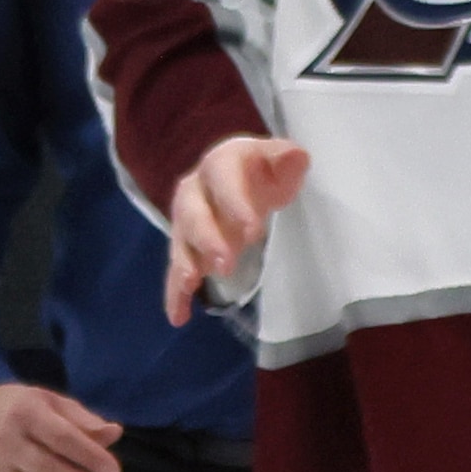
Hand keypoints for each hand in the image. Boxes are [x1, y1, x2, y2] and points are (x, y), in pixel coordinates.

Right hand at [163, 131, 308, 325]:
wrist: (238, 176)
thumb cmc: (261, 172)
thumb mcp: (278, 163)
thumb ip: (285, 160)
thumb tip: (296, 155)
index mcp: (220, 165)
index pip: (224, 180)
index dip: (235, 204)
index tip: (253, 231)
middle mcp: (196, 190)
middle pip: (193, 211)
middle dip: (206, 237)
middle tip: (224, 264)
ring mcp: (188, 220)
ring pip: (181, 240)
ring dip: (185, 262)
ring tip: (192, 284)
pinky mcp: (188, 247)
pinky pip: (176, 268)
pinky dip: (174, 292)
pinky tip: (178, 316)